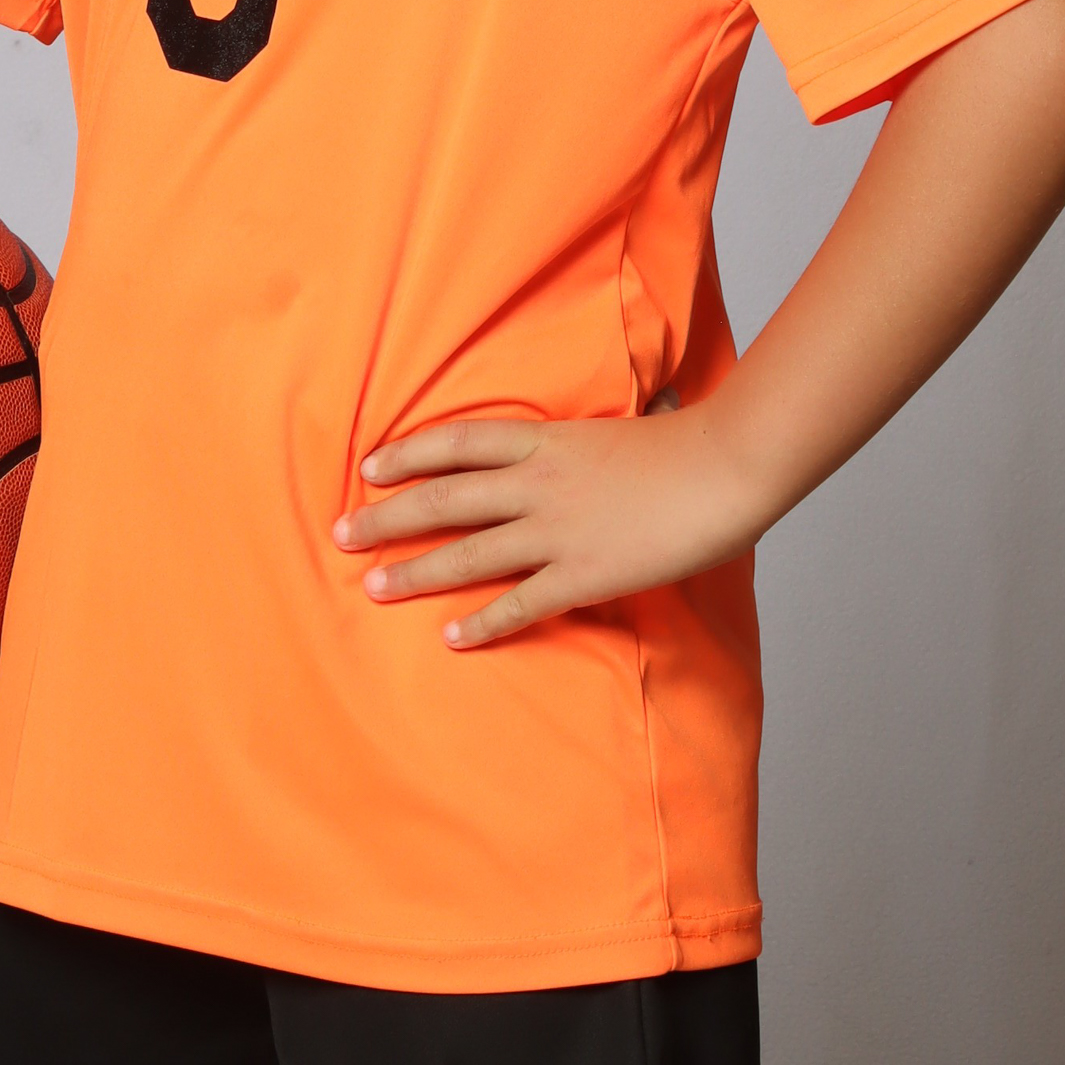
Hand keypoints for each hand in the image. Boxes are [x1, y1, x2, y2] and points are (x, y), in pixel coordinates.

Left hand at [332, 397, 757, 648]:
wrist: (723, 468)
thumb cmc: (684, 443)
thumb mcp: (620, 426)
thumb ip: (585, 440)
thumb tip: (582, 435)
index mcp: (546, 440)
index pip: (458, 442)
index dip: (408, 454)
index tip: (369, 466)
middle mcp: (538, 482)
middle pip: (444, 498)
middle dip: (386, 517)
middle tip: (341, 533)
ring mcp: (557, 530)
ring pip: (467, 554)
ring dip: (414, 572)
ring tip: (372, 587)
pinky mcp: (583, 574)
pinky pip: (520, 603)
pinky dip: (483, 623)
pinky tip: (450, 638)